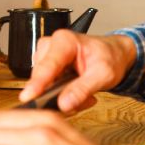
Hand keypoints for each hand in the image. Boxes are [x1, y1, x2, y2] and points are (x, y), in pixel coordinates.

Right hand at [19, 31, 135, 112]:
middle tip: (84, 100)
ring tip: (84, 95)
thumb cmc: (110, 57)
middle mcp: (51, 46)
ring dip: (63, 97)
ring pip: (45, 86)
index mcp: (65, 41)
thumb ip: (83, 89)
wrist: (115, 55)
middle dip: (60, 95)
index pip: (47, 65)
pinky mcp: (48, 69)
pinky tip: (77, 93)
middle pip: (43, 78)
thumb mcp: (103, 74)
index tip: (29, 97)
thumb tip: (64, 103)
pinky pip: (48, 89)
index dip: (37, 83)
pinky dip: (63, 96)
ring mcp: (47, 57)